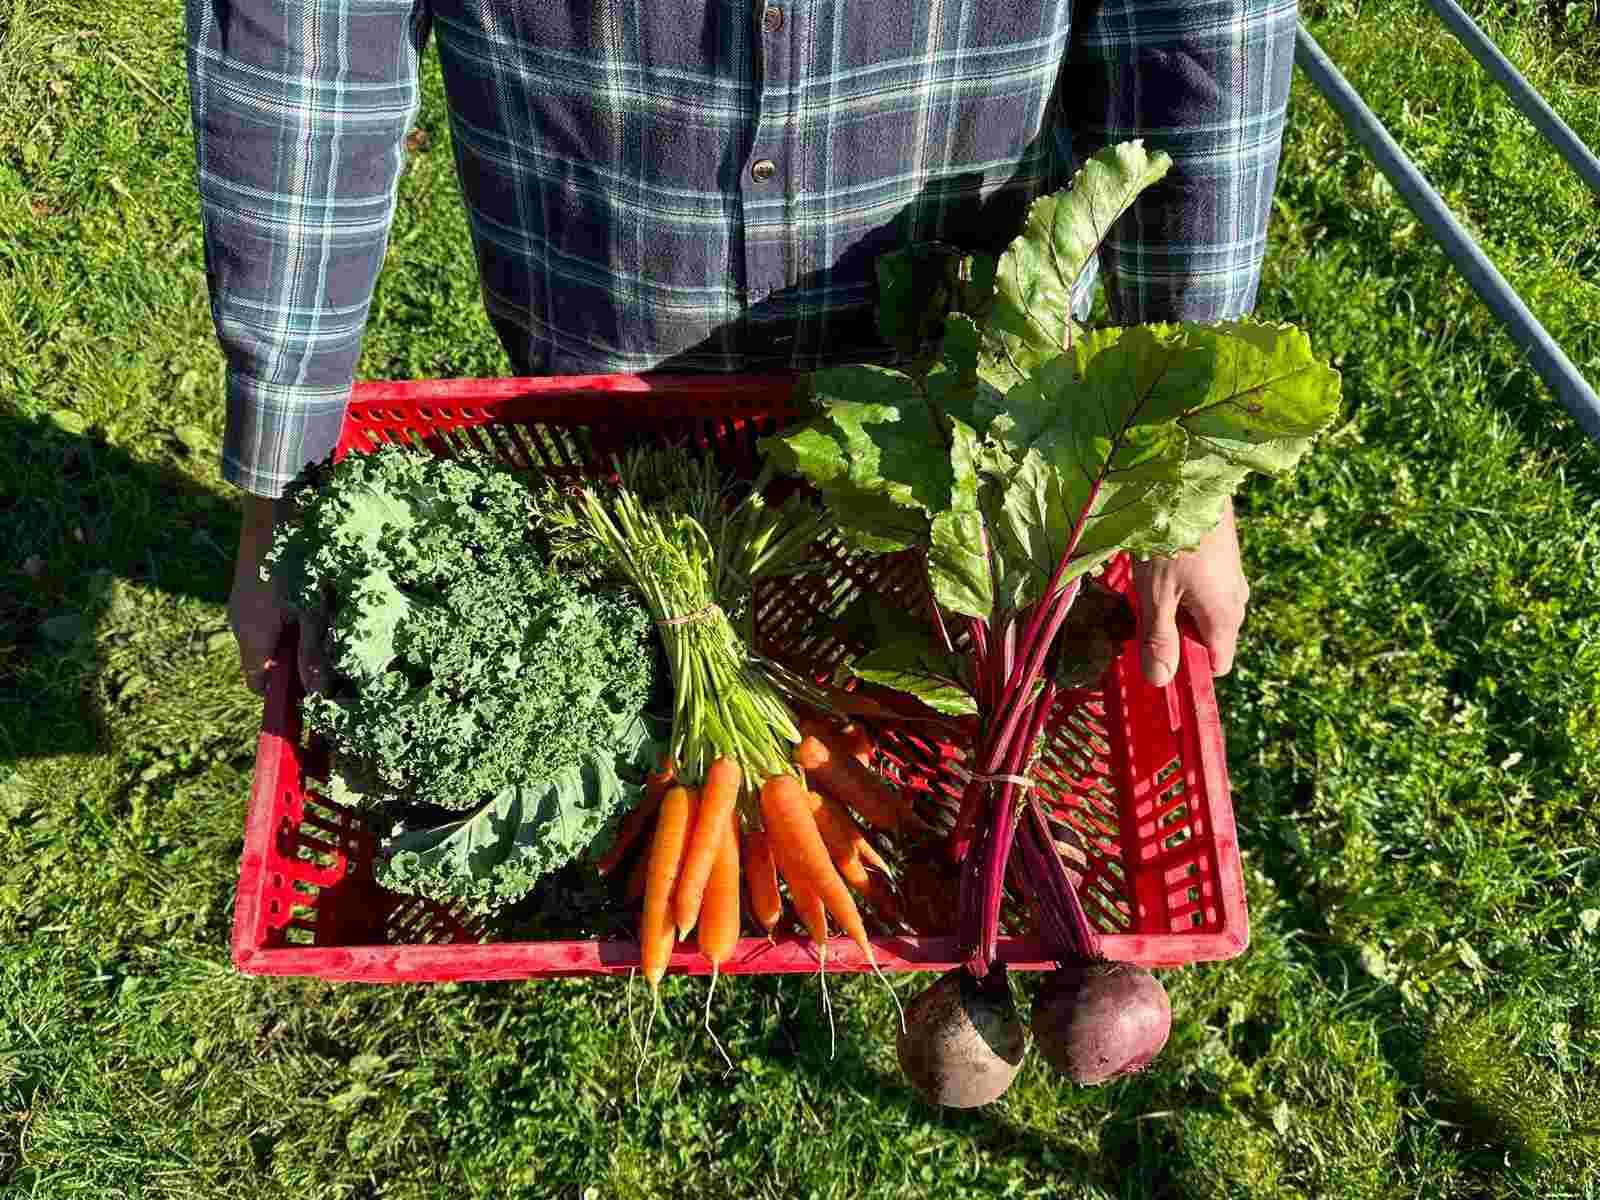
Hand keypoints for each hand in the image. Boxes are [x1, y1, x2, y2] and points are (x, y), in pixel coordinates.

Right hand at [229, 494, 329, 696]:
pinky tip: (308, 602)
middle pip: (263, 663)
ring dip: (290, 640)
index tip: (308, 690)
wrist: (270, 514)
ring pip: (265, 639)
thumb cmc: (297, 564)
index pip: (259, 686)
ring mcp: (241, 605)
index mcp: (253, 638)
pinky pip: (264, 617)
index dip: (282, 695)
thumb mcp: (314, 612)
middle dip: (291, 666)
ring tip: (318, 624)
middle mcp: (240, 625)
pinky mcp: (246, 589)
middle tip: (322, 654)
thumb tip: (315, 694)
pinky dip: (284, 620)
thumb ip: (313, 654)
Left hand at [1130, 497, 1249, 687]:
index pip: (1217, 664)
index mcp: (1225, 616)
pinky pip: (1205, 589)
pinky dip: (1182, 588)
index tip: (1156, 655)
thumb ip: (1159, 638)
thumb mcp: (1156, 594)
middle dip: (1176, 635)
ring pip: (1204, 612)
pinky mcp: (1224, 559)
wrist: (1194, 479)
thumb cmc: (1172, 538)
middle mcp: (1236, 600)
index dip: (1187, 668)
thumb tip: (1160, 681)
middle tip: (1145, 612)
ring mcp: (1233, 578)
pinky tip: (1161, 568)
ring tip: (1150, 585)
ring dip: (1176, 609)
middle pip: (1208, 638)